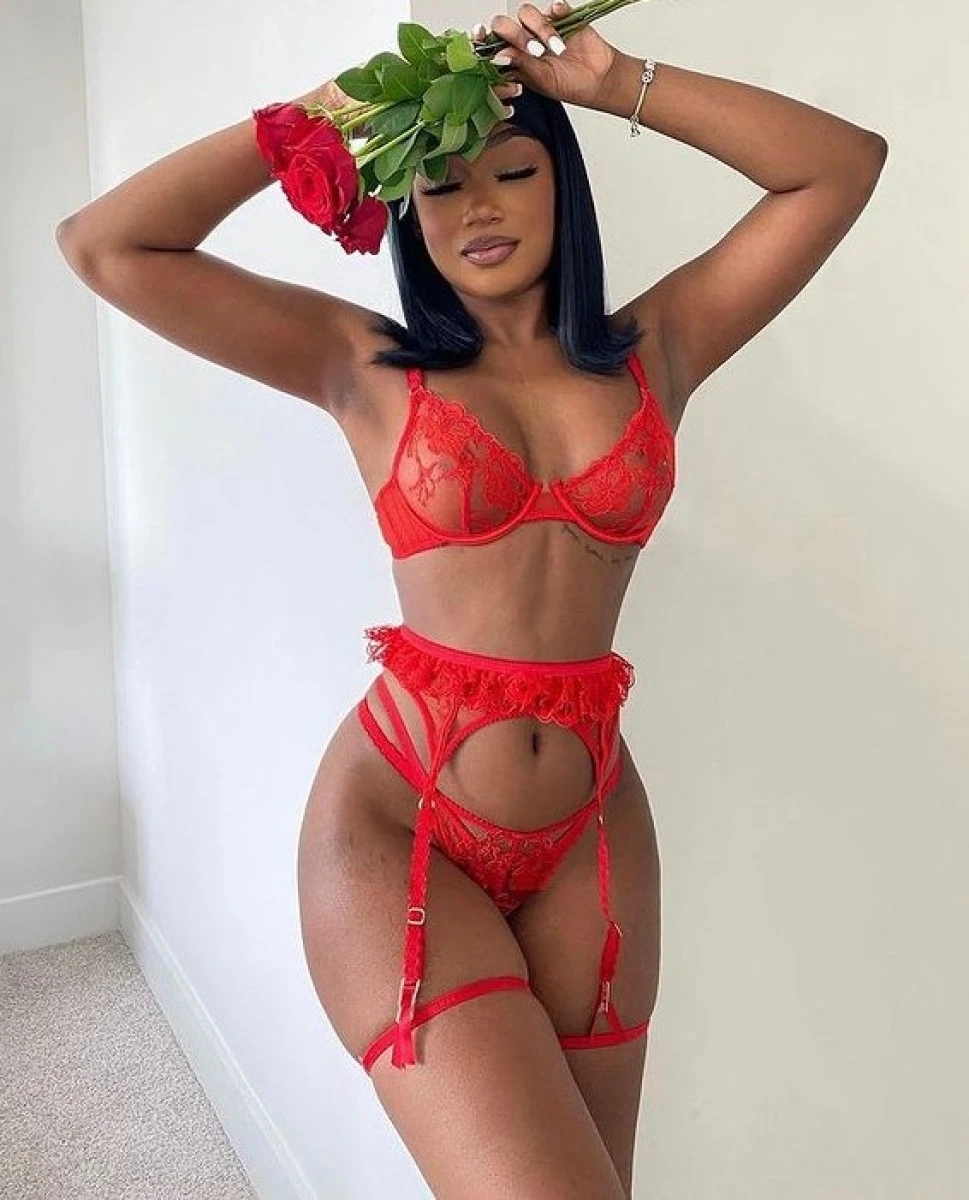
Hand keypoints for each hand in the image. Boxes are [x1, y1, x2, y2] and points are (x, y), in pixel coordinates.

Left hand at [472, 2, 618, 109]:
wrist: (597, 79)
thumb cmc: (568, 85)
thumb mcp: (542, 81)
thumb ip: (521, 65)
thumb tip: (501, 55)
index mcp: (514, 59)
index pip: (491, 45)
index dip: (482, 38)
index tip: (479, 34)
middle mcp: (524, 41)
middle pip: (505, 25)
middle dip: (515, 35)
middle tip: (534, 50)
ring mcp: (541, 28)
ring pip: (526, 14)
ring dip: (540, 29)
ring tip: (555, 48)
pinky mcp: (560, 17)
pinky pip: (553, 5)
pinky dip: (556, 10)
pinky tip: (561, 19)